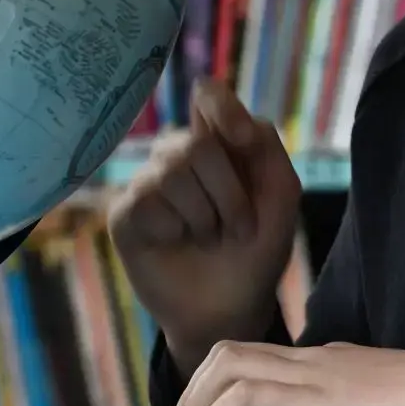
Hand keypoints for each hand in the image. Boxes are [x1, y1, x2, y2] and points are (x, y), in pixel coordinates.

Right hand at [106, 79, 300, 374]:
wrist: (232, 309)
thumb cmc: (257, 250)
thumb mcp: (280, 194)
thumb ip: (263, 143)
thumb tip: (224, 111)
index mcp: (217, 143)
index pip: (208, 95)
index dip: (222, 110)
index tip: (244, 141)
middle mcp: (176, 156)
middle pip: (194, 144)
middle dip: (228, 194)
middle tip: (239, 228)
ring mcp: (146, 183)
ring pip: (170, 173)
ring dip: (204, 217)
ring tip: (208, 239)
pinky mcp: (124, 214)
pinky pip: (145, 202)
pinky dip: (173, 230)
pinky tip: (175, 244)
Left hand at [166, 340, 404, 405]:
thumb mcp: (382, 401)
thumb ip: (353, 403)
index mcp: (326, 359)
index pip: (256, 353)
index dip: (218, 380)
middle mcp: (311, 359)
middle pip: (229, 353)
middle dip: (194, 389)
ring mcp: (310, 375)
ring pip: (227, 367)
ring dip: (196, 403)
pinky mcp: (313, 400)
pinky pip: (246, 397)